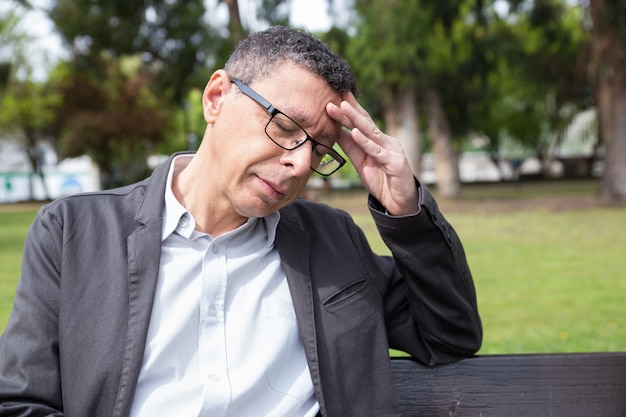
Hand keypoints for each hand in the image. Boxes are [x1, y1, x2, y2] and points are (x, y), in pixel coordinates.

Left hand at [326, 93, 418, 215]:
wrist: (400, 203)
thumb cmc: (382, 181)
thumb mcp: (361, 163)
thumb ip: (351, 148)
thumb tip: (336, 132)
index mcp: (378, 141)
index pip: (362, 122)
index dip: (349, 110)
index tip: (336, 96)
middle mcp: (386, 141)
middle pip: (365, 123)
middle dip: (349, 110)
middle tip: (335, 96)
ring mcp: (392, 150)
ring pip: (370, 132)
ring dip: (355, 119)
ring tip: (343, 106)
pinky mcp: (394, 163)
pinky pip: (376, 151)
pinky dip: (365, 142)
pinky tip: (355, 133)